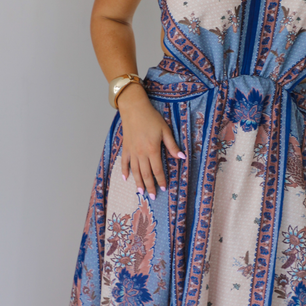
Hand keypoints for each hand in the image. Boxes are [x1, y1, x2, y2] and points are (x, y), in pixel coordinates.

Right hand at [117, 84, 184, 198]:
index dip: (161, 180)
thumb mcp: (165, 130)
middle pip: (146, 174)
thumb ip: (172, 146)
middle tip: (153, 197)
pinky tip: (125, 178)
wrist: (134, 108)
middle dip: (150, 186)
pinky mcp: (125, 148)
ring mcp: (132, 151)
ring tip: (140, 192)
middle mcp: (141, 153)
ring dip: (138, 182)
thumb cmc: (151, 118)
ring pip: (135, 171)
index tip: (164, 188)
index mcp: (152, 150)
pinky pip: (124, 162)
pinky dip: (124, 171)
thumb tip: (181, 157)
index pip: (158, 170)